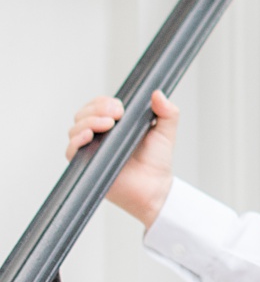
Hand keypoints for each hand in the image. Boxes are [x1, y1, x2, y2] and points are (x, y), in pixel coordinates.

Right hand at [66, 89, 177, 228]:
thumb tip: (157, 93)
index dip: (105, 102)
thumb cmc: (157, 162)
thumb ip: (167, 112)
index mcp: (114, 124)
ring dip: (88, 121)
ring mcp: (91, 149)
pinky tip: (88, 136)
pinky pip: (71, 150)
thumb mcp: (166, 132)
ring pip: (76, 128)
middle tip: (116, 115)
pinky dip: (76, 140)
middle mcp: (99, 135)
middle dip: (97, 109)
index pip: (98, 104)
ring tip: (108, 125)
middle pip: (83, 113)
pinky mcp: (86, 165)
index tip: (121, 108)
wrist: (155, 188)